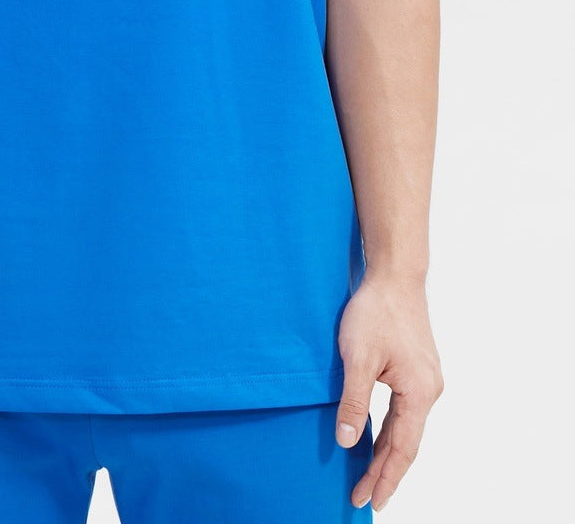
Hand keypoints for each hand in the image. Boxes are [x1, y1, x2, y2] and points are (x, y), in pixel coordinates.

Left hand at [334, 273, 443, 511]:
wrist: (395, 276)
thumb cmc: (376, 312)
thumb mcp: (358, 359)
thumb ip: (354, 402)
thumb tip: (348, 442)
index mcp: (419, 393)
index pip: (402, 449)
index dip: (385, 477)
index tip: (371, 502)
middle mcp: (429, 390)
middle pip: (406, 443)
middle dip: (384, 472)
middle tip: (364, 498)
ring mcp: (425, 379)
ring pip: (405, 427)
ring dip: (386, 452)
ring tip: (368, 477)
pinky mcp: (417, 369)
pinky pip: (404, 410)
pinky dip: (390, 429)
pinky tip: (376, 437)